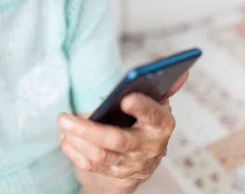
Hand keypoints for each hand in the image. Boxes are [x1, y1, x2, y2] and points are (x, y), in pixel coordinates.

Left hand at [58, 73, 187, 188]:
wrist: (144, 157)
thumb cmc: (146, 121)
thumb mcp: (157, 102)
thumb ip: (163, 86)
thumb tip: (181, 70)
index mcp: (161, 124)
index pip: (153, 116)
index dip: (142, 108)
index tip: (126, 98)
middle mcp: (148, 147)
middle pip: (117, 140)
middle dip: (88, 130)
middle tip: (64, 117)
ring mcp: (132, 164)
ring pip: (101, 156)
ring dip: (77, 140)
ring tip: (62, 122)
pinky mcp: (116, 174)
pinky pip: (92, 166)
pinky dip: (75, 152)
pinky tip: (66, 138)